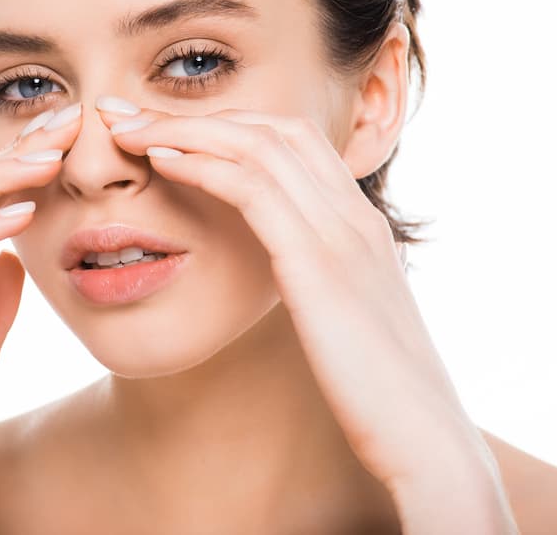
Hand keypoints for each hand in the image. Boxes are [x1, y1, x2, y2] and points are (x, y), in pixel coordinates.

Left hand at [96, 98, 508, 512]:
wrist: (428, 442)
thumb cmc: (380, 395)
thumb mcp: (348, 324)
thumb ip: (321, 288)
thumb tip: (288, 286)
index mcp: (360, 226)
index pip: (292, 143)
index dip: (226, 127)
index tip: (168, 130)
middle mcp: (354, 216)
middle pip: (270, 128)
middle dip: (195, 114)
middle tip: (131, 114)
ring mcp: (341, 234)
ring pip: (257, 145)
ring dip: (184, 129)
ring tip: (128, 128)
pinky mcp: (319, 264)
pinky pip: (252, 187)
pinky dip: (201, 164)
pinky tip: (158, 161)